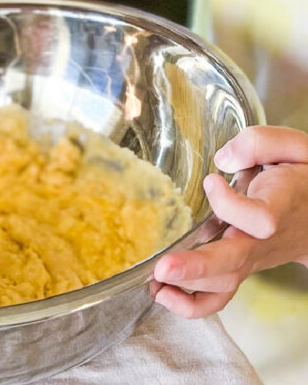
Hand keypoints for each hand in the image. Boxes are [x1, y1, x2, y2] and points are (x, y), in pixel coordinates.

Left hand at [153, 126, 307, 317]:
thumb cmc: (301, 177)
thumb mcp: (293, 147)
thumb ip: (258, 143)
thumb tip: (223, 158)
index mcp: (278, 208)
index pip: (257, 218)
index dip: (230, 203)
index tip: (212, 180)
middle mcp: (262, 240)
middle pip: (234, 261)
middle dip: (197, 267)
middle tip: (164, 268)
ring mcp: (250, 258)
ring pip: (224, 283)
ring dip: (188, 286)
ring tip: (154, 282)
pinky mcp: (238, 267)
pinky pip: (220, 296)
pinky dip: (194, 304)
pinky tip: (165, 294)